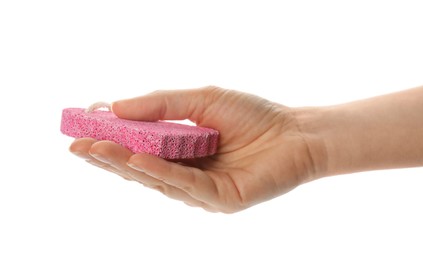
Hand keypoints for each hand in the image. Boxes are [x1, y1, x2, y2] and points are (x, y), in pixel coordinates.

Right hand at [70, 86, 324, 212]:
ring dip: (125, 164)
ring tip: (97, 148)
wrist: (296, 132)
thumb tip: (115, 106)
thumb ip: (161, 104)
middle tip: (77, 144)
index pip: (137, 148)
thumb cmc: (252, 115)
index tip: (84, 124)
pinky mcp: (220, 199)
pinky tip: (137, 160)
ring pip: (157, 179)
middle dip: (107, 156)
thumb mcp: (201, 100)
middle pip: (140, 169)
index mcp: (181, 152)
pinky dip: (161, 172)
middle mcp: (187, 174)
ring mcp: (202, 190)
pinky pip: (186, 185)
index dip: (110, 139)